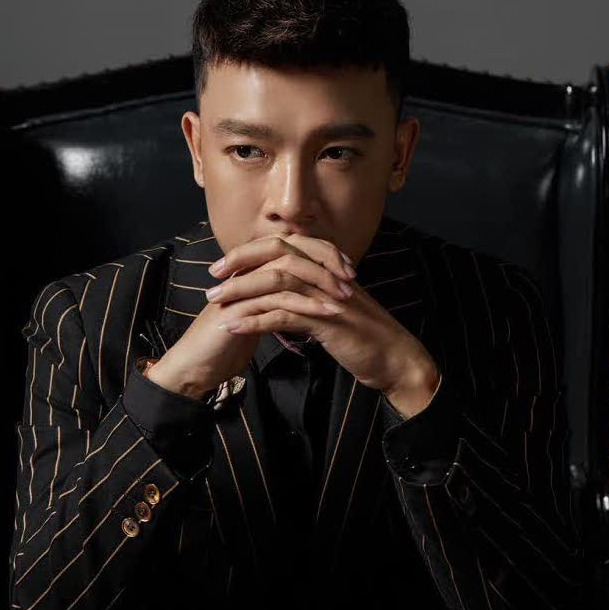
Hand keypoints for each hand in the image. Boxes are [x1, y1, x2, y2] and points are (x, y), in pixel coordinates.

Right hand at [144, 232, 354, 399]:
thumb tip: (301, 295)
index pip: (291, 246)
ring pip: (286, 271)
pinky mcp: (239, 311)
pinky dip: (305, 305)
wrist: (196, 368)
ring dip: (319, 283)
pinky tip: (326, 314)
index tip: (347, 268)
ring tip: (344, 298)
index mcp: (251, 271)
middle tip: (351, 278)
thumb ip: (274, 302)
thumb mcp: (257, 318)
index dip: (321, 253)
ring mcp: (240, 290)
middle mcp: (245, 274)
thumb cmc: (226, 346)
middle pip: (290, 249)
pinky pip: (277, 300)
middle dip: (325, 262)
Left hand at [204, 232, 440, 412]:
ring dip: (240, 294)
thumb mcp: (334, 312)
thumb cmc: (366, 339)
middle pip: (275, 257)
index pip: (283, 248)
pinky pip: (283, 315)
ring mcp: (327, 296)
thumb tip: (282, 299)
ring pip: (275, 283)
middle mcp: (326, 276)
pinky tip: (234, 328)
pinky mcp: (327, 321)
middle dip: (239, 266)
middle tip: (212, 282)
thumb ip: (310, 300)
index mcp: (327, 270)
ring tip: (215, 305)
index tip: (224, 267)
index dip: (251, 254)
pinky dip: (254, 321)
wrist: (396, 360)